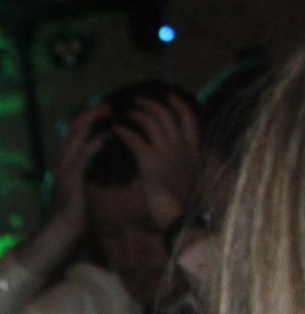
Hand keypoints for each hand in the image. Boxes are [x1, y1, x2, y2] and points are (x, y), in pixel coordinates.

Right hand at [45, 105, 107, 243]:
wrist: (61, 233)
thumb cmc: (75, 214)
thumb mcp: (84, 188)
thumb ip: (90, 173)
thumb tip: (104, 166)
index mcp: (66, 163)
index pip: (75, 133)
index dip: (89, 119)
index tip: (107, 112)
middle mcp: (62, 161)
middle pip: (73, 127)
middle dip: (92, 113)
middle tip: (110, 105)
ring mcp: (64, 169)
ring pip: (75, 135)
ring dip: (92, 121)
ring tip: (109, 111)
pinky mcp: (70, 178)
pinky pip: (83, 155)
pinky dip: (95, 142)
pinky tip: (107, 135)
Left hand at [114, 94, 202, 229]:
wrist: (182, 217)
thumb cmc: (187, 202)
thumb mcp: (197, 176)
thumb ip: (195, 161)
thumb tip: (196, 154)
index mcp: (194, 148)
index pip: (189, 117)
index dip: (178, 104)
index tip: (169, 96)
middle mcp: (182, 145)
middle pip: (167, 114)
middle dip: (151, 103)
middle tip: (137, 100)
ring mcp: (167, 151)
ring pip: (151, 122)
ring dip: (137, 113)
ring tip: (126, 113)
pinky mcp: (151, 161)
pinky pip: (135, 139)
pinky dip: (125, 131)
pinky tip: (116, 130)